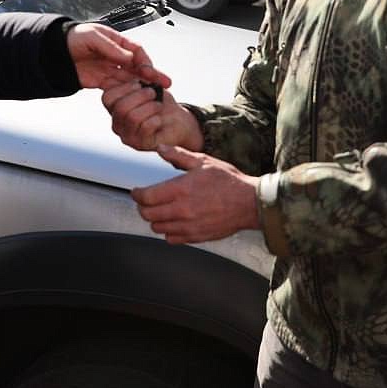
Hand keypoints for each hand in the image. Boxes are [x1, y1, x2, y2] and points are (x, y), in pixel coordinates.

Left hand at [66, 23, 171, 90]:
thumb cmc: (73, 38)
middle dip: (151, 75)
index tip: (150, 71)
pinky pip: (118, 87)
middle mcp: (116, 55)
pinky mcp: (102, 80)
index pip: (137, 51)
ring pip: (130, 78)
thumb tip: (129, 57)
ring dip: (142, 86)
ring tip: (154, 94)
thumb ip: (111, 48)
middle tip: (164, 84)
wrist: (55, 51)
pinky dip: (127, 92)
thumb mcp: (93, 37)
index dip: (145, 61)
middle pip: (138, 66)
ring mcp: (109, 68)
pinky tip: (135, 98)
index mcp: (116, 41)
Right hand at [101, 79, 202, 151]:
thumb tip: (130, 68)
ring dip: (151, 107)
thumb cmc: (160, 101)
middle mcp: (117, 124)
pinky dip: (156, 119)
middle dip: (141, 96)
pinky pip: (145, 127)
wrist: (178, 121)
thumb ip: (137, 76)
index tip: (140, 84)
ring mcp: (127, 136)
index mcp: (114, 108)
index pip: (107, 97)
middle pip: (121, 107)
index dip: (125, 87)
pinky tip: (159, 119)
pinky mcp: (140, 145)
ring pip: (133, 117)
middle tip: (153, 93)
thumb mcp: (147, 84)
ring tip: (158, 105)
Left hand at [131, 145, 260, 243]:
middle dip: (143, 206)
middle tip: (146, 201)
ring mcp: (188, 225)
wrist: (250, 203)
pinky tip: (173, 222)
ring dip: (155, 219)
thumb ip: (179, 156)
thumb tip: (161, 149)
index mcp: (180, 189)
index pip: (145, 197)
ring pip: (157, 227)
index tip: (137, 191)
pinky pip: (171, 239)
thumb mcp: (203, 162)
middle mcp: (181, 210)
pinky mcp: (196, 236)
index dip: (137, 194)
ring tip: (160, 211)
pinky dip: (168, 231)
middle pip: (147, 214)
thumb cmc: (229, 181)